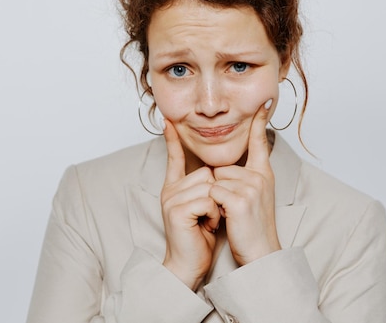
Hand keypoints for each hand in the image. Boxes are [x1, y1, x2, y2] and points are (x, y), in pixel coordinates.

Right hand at [160, 119, 220, 289]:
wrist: (189, 264)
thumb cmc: (199, 238)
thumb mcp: (204, 208)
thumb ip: (205, 189)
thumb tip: (215, 171)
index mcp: (174, 187)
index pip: (174, 157)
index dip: (172, 139)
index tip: (169, 121)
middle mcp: (170, 190)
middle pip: (206, 172)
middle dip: (216, 194)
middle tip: (210, 216)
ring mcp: (171, 199)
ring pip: (209, 185)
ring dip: (217, 206)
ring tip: (208, 222)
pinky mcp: (176, 210)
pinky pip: (207, 199)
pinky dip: (213, 214)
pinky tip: (206, 226)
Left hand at [209, 100, 280, 265]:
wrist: (261, 254)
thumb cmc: (252, 228)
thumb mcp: (254, 198)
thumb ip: (246, 179)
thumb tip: (226, 168)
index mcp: (264, 174)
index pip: (260, 142)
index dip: (260, 121)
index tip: (264, 101)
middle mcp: (261, 177)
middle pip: (222, 166)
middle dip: (219, 187)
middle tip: (233, 209)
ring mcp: (252, 187)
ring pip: (215, 179)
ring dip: (215, 198)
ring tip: (231, 215)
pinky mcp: (240, 199)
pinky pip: (213, 191)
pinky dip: (213, 206)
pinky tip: (227, 218)